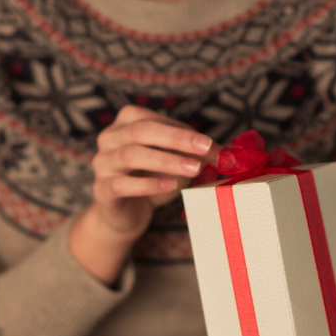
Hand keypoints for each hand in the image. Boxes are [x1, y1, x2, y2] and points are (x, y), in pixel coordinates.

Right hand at [71, 105, 218, 284]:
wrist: (126, 215)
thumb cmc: (152, 180)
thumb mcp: (177, 163)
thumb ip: (199, 154)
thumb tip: (233, 155)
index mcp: (126, 122)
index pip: (156, 120)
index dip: (184, 132)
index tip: (211, 145)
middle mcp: (109, 138)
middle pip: (141, 131)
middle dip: (177, 139)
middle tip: (205, 149)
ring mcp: (102, 164)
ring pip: (131, 155)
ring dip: (166, 160)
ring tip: (193, 169)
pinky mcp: (102, 190)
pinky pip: (123, 184)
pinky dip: (149, 184)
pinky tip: (171, 186)